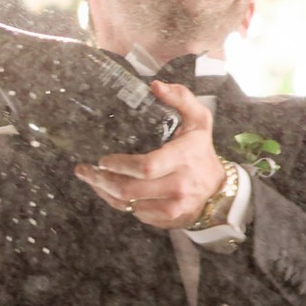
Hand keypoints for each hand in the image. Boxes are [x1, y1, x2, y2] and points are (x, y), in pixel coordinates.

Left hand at [76, 80, 228, 230]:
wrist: (220, 191)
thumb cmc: (202, 151)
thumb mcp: (199, 120)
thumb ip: (180, 98)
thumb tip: (155, 85)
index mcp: (183, 159)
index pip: (146, 167)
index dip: (120, 165)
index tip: (103, 159)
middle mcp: (178, 186)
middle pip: (130, 190)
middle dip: (101, 181)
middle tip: (84, 170)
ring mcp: (173, 207)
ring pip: (128, 205)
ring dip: (105, 192)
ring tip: (91, 179)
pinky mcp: (167, 220)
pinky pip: (135, 214)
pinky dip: (120, 203)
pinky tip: (110, 191)